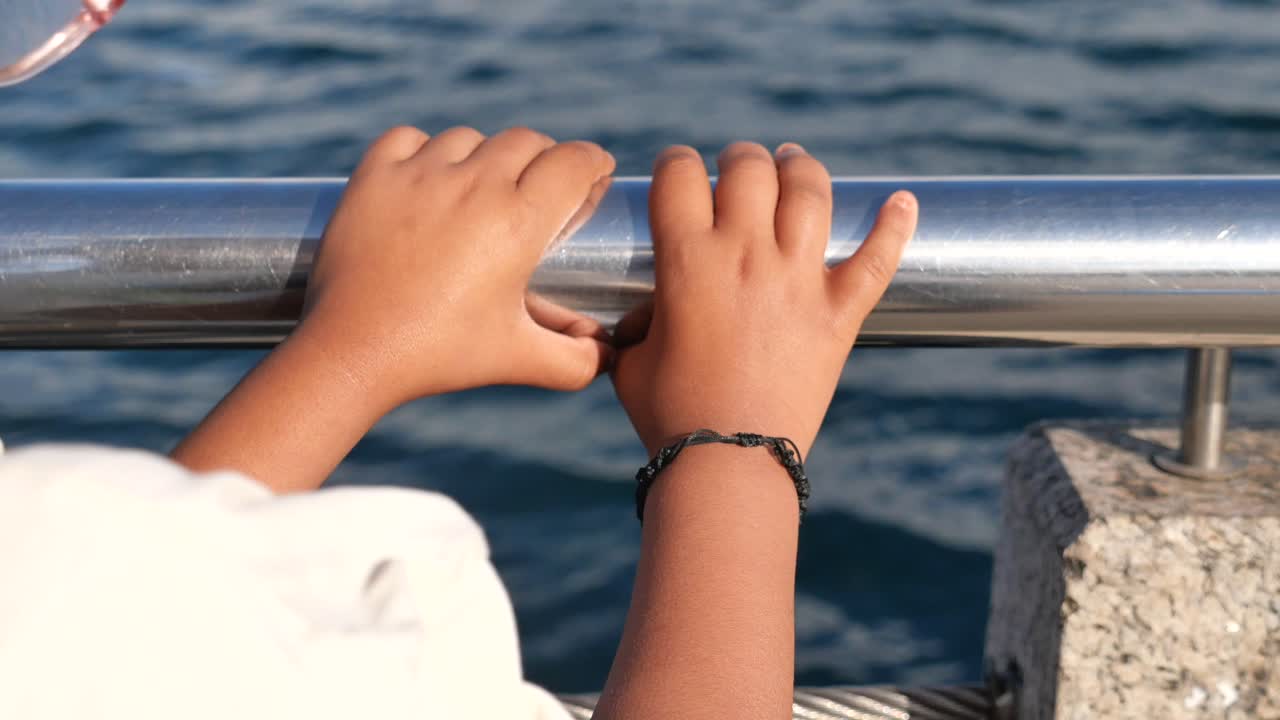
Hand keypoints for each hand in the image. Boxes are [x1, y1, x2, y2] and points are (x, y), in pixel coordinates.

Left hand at [297, 126, 616, 410]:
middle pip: (527, 140)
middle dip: (546, 160)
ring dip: (485, 156)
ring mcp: (418, 174)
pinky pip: (409, 138)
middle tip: (542, 191)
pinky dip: (425, 151)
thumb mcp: (519, 360)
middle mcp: (472, 184)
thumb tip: (609, 352)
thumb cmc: (440, 355)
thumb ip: (576, 361)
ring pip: (469, 138)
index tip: (595, 179)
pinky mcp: (372, 176)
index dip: (594, 165)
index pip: (575, 161)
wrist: (352, 351)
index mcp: (518, 222)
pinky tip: (428, 180)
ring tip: (481, 192)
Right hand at [611, 142, 917, 456]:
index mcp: (687, 260)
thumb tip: (640, 317)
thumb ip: (634, 324)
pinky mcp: (838, 313)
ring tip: (792, 163)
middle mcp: (745, 255)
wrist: (728, 460)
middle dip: (738, 158)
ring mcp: (797, 280)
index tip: (677, 172)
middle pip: (748, 169)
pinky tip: (904, 201)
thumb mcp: (631, 359)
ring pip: (809, 193)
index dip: (674, 163)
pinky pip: (876, 259)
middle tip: (736, 168)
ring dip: (800, 168)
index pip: (679, 175)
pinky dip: (894, 226)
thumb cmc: (669, 415)